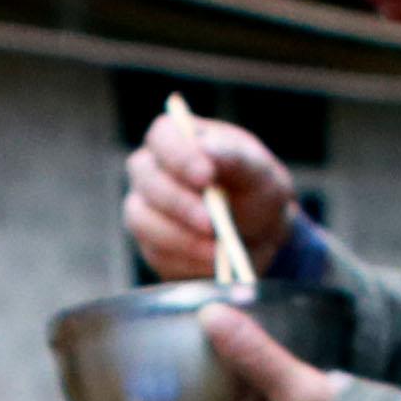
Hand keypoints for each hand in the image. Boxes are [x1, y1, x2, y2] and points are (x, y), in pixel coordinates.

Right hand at [122, 108, 294, 283]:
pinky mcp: (150, 244)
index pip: (163, 136)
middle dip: (179, 204)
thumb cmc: (254, 191)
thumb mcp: (258, 172)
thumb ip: (235, 157)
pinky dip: (186, 261)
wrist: (257, 234)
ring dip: (181, 238)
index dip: (180, 157)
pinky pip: (156, 253)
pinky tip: (212, 263)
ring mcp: (145, 207)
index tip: (206, 177)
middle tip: (211, 223)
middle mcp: (151, 170)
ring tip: (217, 251)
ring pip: (143, 220)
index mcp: (177, 139)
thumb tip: (207, 147)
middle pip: (147, 180)